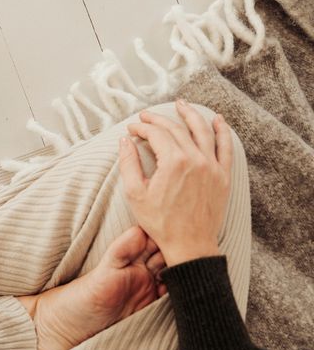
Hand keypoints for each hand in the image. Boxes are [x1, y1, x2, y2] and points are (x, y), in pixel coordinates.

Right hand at [118, 100, 232, 266]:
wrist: (190, 244)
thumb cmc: (160, 222)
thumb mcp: (135, 194)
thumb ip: (128, 163)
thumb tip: (124, 141)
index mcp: (173, 162)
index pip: (156, 134)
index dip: (141, 127)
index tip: (131, 128)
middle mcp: (195, 159)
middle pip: (176, 129)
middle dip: (158, 120)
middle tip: (146, 116)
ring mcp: (212, 166)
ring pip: (202, 131)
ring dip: (191, 114)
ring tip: (181, 104)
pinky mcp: (222, 176)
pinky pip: (225, 147)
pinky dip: (222, 131)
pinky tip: (217, 120)